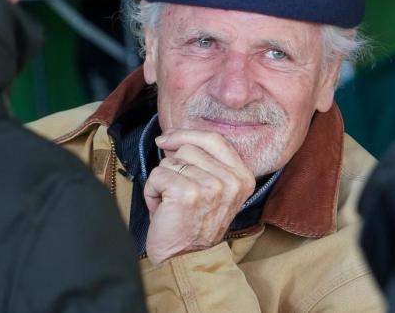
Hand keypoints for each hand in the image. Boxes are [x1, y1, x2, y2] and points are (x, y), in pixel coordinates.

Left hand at [143, 129, 255, 264]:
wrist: (186, 261)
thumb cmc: (193, 224)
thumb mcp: (213, 190)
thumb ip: (204, 162)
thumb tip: (173, 139)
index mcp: (243, 177)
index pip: (215, 139)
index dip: (188, 134)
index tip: (168, 138)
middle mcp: (230, 181)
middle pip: (189, 148)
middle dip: (173, 167)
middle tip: (177, 193)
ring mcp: (211, 187)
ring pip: (171, 161)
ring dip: (162, 180)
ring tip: (171, 203)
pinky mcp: (187, 193)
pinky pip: (157, 175)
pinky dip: (152, 191)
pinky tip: (162, 209)